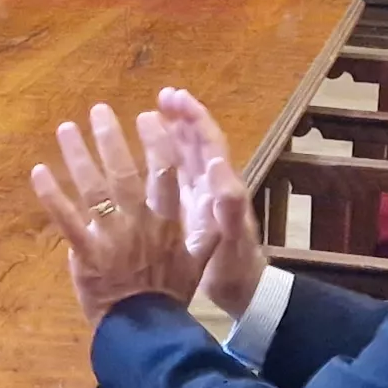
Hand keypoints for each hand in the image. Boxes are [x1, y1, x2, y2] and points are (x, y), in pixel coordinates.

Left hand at [30, 105, 207, 331]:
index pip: (164, 171)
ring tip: (65, 128)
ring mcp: (111, 236)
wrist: (145, 328)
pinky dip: (51, 195)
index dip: (156, 141)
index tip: (147, 116)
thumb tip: (221, 209)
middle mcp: (139, 222)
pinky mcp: (86, 252)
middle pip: (124, 171)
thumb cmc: (170, 294)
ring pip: (92, 188)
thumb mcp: (200, 263)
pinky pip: (66, 218)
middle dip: (111, 137)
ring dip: (77, 155)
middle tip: (99, 109)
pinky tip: (39, 171)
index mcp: (167, 221)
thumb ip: (208, 233)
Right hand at [147, 88, 266, 317]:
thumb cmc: (235, 268)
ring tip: (151, 114)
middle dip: (182, 117)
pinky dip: (163, 159)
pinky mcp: (190, 211)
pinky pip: (176, 176)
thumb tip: (215, 166)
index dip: (194, 119)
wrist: (242, 292)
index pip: (209, 143)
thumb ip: (227, 206)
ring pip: (187, 156)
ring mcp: (202, 198)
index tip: (175, 98)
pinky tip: (145, 156)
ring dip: (173, 133)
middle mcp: (213, 187)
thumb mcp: (230, 241)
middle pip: (199, 143)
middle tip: (161, 96)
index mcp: (221, 189)